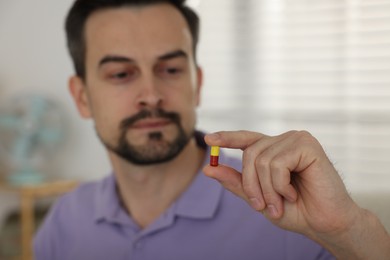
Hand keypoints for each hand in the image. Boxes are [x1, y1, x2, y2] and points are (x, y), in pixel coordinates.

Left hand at [203, 130, 358, 237]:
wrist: (324, 223)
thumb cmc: (295, 210)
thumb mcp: (258, 198)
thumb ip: (236, 182)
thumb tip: (208, 169)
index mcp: (272, 150)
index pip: (246, 139)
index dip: (227, 138)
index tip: (208, 139)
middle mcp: (283, 141)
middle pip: (250, 153)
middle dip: (252, 185)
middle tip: (263, 206)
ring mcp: (296, 139)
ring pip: (262, 160)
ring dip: (268, 189)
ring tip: (282, 202)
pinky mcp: (307, 144)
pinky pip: (278, 164)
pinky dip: (281, 185)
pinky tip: (295, 192)